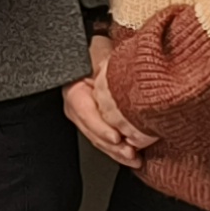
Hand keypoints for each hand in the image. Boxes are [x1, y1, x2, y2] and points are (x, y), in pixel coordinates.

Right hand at [65, 30, 156, 171]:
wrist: (94, 51)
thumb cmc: (95, 51)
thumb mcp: (98, 55)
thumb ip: (104, 65)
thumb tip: (116, 71)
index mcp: (74, 93)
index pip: (85, 113)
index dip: (101, 128)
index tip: (116, 137)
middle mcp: (78, 109)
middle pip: (93, 132)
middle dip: (112, 147)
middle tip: (130, 153)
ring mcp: (88, 119)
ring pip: (100, 140)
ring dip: (117, 152)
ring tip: (134, 158)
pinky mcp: (100, 123)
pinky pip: (107, 140)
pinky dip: (119, 150)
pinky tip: (134, 157)